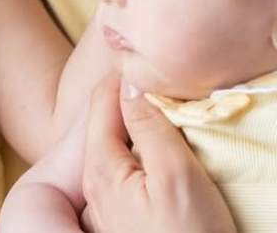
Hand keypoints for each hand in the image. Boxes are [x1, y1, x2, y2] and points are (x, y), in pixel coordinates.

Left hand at [80, 75, 235, 232]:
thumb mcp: (175, 176)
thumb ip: (151, 125)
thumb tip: (134, 82)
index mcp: (101, 166)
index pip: (105, 97)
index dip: (133, 73)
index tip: (162, 62)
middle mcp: (99, 182)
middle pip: (112, 120)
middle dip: (140, 97)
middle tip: (173, 84)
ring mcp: (111, 201)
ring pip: (124, 144)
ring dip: (147, 124)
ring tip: (177, 111)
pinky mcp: (128, 215)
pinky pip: (133, 168)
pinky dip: (149, 150)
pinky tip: (172, 149)